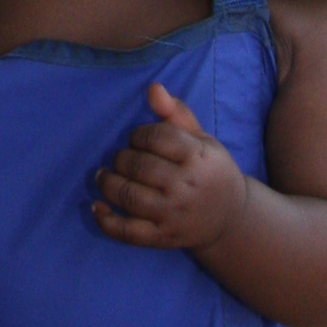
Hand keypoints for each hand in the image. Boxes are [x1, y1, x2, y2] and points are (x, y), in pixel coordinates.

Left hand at [93, 77, 249, 252]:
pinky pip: (128, 232)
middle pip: (138, 166)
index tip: (138, 139)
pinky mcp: (162, 238)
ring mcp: (173, 215)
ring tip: (103, 176)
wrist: (229, 218)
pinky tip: (97, 207)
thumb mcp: (201, 140)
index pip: (157, 138)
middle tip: (122, 159)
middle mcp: (186, 187)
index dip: (140, 135)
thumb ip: (176, 113)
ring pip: (128, 196)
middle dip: (122, 158)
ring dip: (108, 183)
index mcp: (198, 158)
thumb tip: (153, 88)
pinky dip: (107, 221)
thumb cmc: (210, 170)